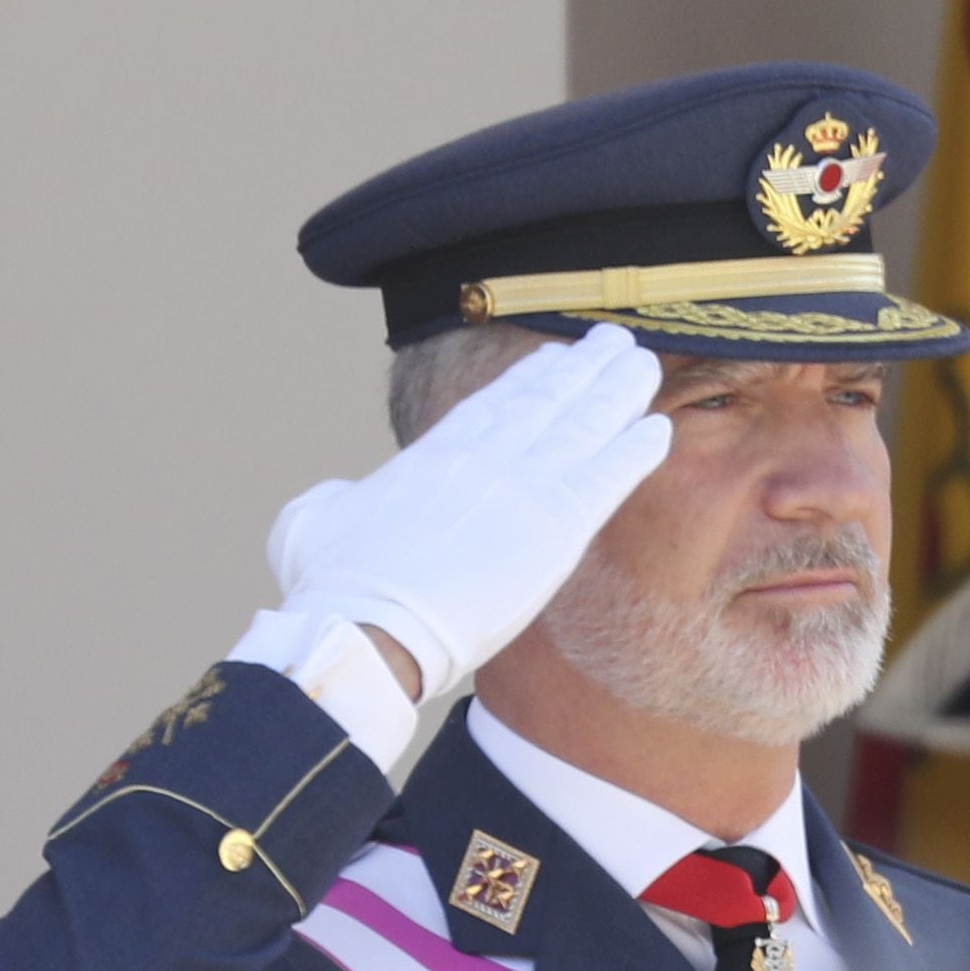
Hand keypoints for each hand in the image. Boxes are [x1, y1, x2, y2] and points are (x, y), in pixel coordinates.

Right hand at [263, 325, 671, 697]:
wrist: (367, 627)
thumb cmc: (332, 586)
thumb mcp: (311, 521)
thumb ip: (336, 499)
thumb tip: (339, 500)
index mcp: (432, 455)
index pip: (494, 404)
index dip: (532, 378)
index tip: (557, 359)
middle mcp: (484, 459)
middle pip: (547, 401)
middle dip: (582, 369)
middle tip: (613, 343)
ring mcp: (522, 488)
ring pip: (583, 426)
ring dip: (617, 392)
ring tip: (641, 364)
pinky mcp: (555, 529)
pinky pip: (606, 479)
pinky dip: (633, 452)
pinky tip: (658, 430)